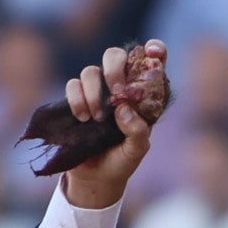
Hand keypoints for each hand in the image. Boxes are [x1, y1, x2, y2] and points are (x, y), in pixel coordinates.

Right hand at [56, 39, 170, 209]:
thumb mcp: (137, 150)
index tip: (155, 51)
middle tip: (117, 90)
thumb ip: (137, 131)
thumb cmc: (122, 161)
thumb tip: (122, 109)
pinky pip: (72, 85)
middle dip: (115, 67)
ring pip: (90, 71)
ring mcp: (96, 91)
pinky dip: (77, 98)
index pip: (151, 62)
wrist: (95, 178)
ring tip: (97, 118)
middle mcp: (118, 87)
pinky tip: (83, 118)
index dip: (155, 50)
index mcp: (141, 95)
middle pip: (114, 56)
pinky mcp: (76, 100)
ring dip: (93, 92)